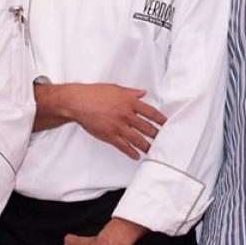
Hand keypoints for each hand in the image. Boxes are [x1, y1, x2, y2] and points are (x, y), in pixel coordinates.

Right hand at [44, 84, 166, 159]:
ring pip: (137, 140)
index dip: (161, 120)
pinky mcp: (109, 136)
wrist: (78, 102)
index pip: (151, 113)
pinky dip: (131, 152)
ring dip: (147, 146)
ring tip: (152, 150)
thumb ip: (131, 92)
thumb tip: (143, 93)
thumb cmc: (95, 94)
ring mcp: (118, 126)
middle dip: (156, 135)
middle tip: (163, 140)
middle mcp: (126, 115)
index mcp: (130, 102)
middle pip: (147, 128)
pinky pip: (123, 147)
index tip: (167, 124)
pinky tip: (136, 155)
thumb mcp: (116, 89)